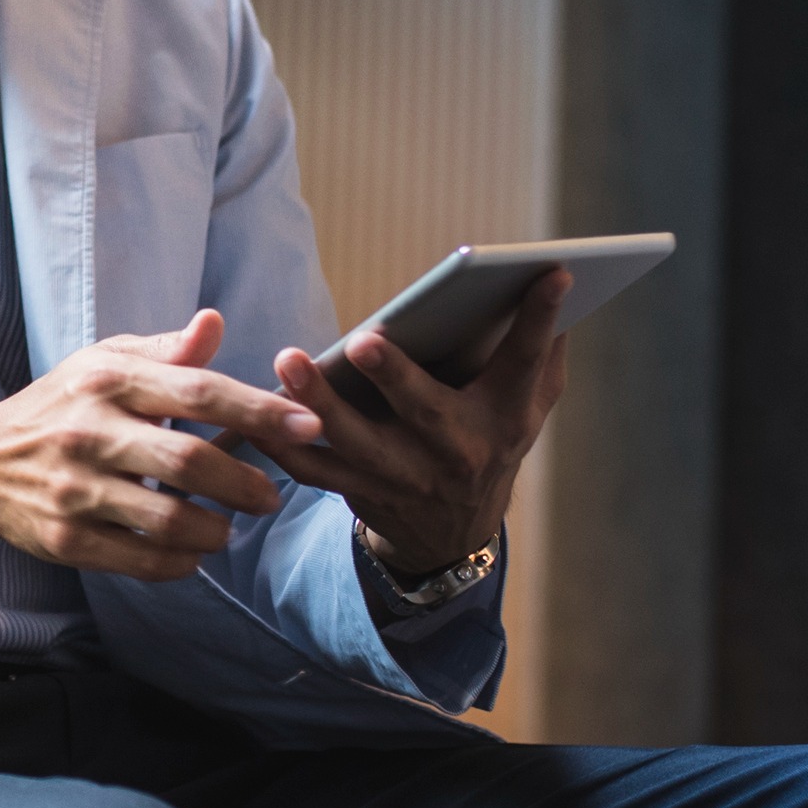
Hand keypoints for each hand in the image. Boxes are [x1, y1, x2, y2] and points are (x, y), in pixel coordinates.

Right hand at [0, 310, 323, 583]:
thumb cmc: (60, 406)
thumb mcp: (104, 363)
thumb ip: (165, 351)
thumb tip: (214, 323)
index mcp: (108, 380)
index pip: (196, 390)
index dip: (257, 409)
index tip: (306, 425)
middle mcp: (89, 431)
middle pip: (187, 460)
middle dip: (245, 483)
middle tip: (271, 496)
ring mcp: (75, 488)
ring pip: (166, 518)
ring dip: (214, 529)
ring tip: (227, 527)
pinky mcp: (65, 537)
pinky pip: (138, 559)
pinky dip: (178, 562)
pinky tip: (191, 553)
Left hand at [265, 268, 568, 574]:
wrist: (453, 534)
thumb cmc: (490, 440)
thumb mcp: (527, 406)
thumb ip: (539, 351)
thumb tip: (554, 280)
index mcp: (504, 419)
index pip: (525, 362)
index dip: (539, 319)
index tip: (549, 273)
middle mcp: (457, 451)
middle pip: (425, 411)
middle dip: (394, 377)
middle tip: (363, 340)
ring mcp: (405, 478)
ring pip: (357, 444)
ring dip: (319, 405)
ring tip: (289, 360)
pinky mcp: (359, 492)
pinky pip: (312, 471)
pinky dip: (279, 444)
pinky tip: (253, 410)